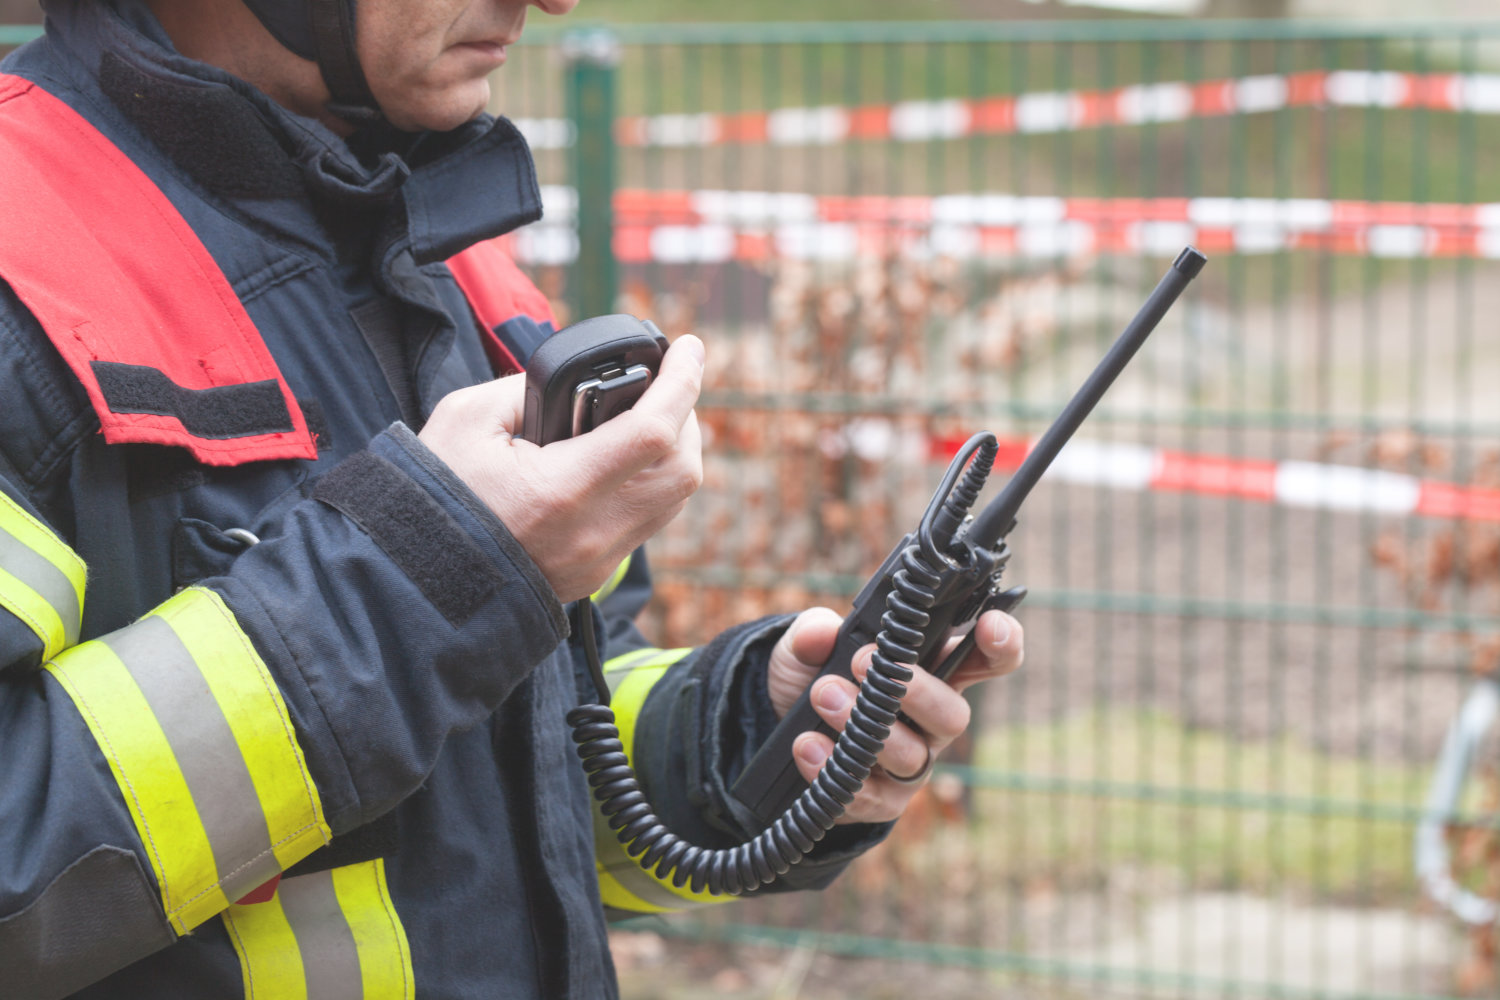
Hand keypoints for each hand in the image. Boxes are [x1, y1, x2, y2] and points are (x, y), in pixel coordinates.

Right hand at [419, 335, 704, 602]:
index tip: (690, 347)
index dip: (683, 382)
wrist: (416, 581)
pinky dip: (653, 481)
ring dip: (675, 451)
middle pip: (683, 468)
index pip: (654, 430)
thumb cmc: (435, 497)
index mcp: (562, 489)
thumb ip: (527, 390)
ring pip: (674, 498)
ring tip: (653, 414)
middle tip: (669, 382)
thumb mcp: (467, 420)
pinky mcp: (595, 572)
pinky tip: (629, 456)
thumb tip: (574, 384)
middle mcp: (593, 530)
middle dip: (686, 416)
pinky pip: (649, 521)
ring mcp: (599, 557)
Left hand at [765, 606, 1022, 824]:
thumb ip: (814, 631)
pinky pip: (873, 797)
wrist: (776, 727)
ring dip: (865, 726)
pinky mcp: (882, 800)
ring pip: (912, 756)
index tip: (990, 625)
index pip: (985, 659)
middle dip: (913, 690)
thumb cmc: (812, 676)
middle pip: (954, 715)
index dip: (1002, 644)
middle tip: (860, 662)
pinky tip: (808, 746)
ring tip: (823, 695)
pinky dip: (836, 769)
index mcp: (933, 670)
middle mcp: (931, 719)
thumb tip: (822, 632)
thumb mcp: (805, 646)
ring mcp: (911, 762)